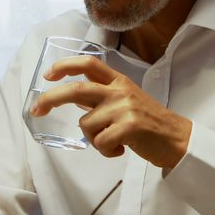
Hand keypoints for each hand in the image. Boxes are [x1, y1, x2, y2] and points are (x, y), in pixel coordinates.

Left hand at [29, 56, 192, 168]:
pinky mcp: (130, 126)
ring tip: (111, 142)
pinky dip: (105, 151)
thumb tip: (72, 96)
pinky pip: (100, 141)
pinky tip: (120, 149)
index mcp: (119, 82)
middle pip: (77, 89)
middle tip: (38, 109)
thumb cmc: (149, 123)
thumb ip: (101, 96)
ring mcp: (125, 108)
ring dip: (92, 139)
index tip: (48, 75)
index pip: (89, 63)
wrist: (177, 138)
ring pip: (86, 123)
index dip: (65, 66)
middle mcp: (120, 91)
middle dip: (52, 98)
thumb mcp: (125, 100)